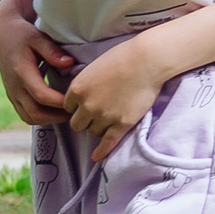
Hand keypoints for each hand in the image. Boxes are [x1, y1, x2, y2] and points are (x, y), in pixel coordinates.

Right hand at [0, 7, 73, 125]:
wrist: (2, 34)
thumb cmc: (22, 34)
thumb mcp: (37, 37)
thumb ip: (52, 51)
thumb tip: (70, 64)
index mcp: (21, 72)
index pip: (42, 96)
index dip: (60, 102)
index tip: (77, 100)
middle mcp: (14, 87)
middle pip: (35, 113)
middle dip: (57, 117)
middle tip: (76, 111)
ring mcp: (12, 93)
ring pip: (29, 117)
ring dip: (49, 120)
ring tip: (68, 113)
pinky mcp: (12, 95)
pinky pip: (25, 114)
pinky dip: (40, 117)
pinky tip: (56, 111)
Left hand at [62, 37, 170, 161]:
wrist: (147, 60)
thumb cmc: (123, 56)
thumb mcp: (94, 67)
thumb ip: (84, 83)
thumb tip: (80, 94)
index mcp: (77, 89)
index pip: (67, 108)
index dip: (77, 107)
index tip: (86, 104)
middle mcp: (87, 105)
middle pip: (77, 124)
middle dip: (85, 120)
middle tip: (97, 113)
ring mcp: (105, 116)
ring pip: (93, 132)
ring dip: (98, 128)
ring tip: (109, 119)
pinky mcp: (122, 124)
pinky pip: (107, 142)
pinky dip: (101, 151)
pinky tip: (96, 157)